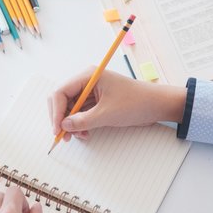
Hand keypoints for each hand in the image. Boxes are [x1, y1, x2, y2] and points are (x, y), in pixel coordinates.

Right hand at [47, 67, 187, 141]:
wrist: (157, 105)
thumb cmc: (137, 102)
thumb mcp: (107, 114)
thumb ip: (83, 121)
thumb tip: (64, 125)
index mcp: (88, 76)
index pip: (60, 92)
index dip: (56, 112)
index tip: (57, 129)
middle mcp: (86, 81)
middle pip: (62, 99)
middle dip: (61, 118)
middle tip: (63, 135)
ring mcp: (90, 91)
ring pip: (70, 108)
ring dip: (70, 123)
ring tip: (78, 136)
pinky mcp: (96, 101)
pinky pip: (80, 112)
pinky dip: (79, 124)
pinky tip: (84, 133)